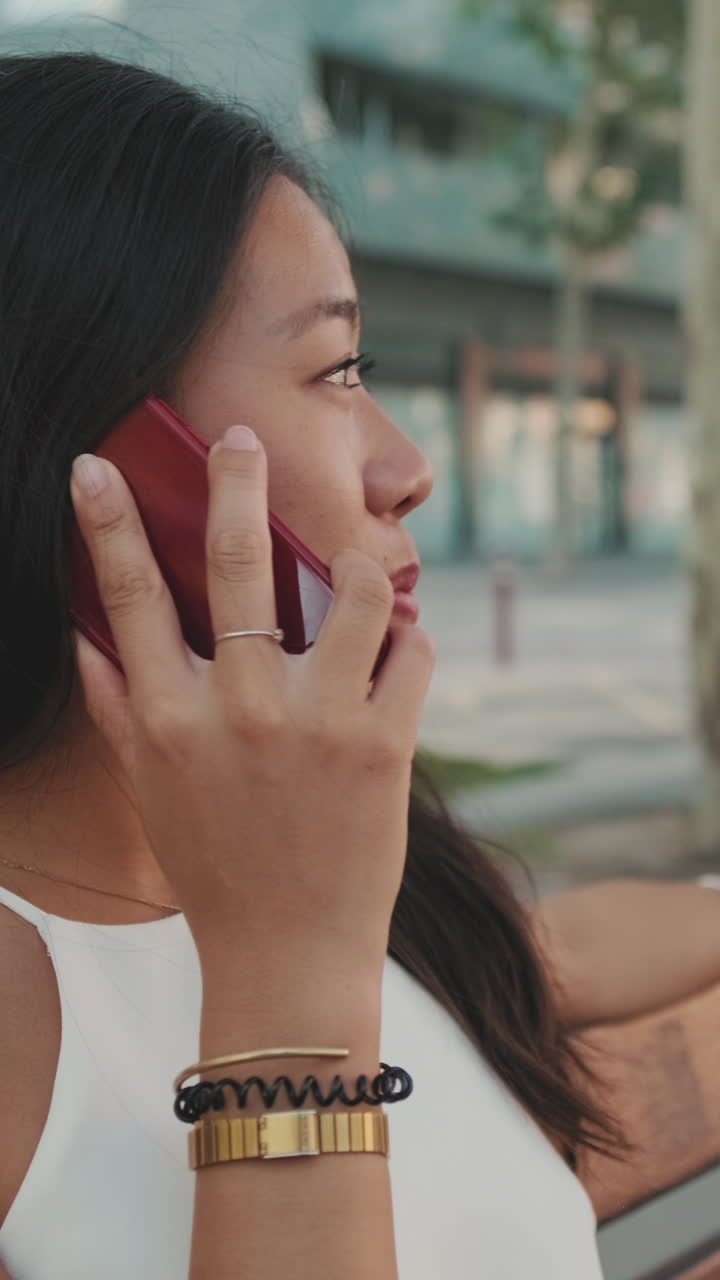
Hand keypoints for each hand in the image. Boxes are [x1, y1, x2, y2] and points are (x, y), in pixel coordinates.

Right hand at [70, 427, 433, 995]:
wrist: (289, 953)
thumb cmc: (214, 868)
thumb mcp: (149, 791)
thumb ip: (118, 708)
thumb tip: (88, 636)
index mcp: (172, 717)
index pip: (128, 595)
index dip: (108, 521)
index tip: (96, 465)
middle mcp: (240, 709)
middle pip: (236, 564)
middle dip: (235, 484)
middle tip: (240, 440)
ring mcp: (318, 724)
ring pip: (357, 591)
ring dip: (361, 565)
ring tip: (355, 568)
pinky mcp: (385, 748)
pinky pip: (414, 653)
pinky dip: (411, 641)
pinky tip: (397, 651)